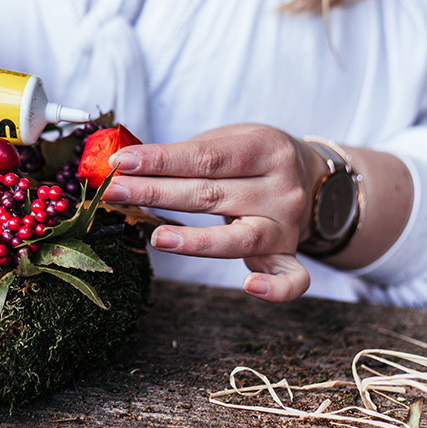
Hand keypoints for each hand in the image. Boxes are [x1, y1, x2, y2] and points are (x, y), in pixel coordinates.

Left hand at [100, 124, 318, 302]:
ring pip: (241, 238)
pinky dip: (276, 288)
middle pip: (212, 195)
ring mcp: (288, 226)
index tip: (121, 163)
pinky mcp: (290, 256)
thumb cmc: (252, 157)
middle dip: (156, 193)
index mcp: (267, 148)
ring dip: (196, 241)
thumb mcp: (227, 139)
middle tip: (114, 193)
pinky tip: (251, 288)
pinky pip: (292, 278)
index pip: (205, 156)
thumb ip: (185, 155)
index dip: (160, 160)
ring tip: (156, 238)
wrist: (311, 178)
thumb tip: (125, 167)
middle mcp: (282, 189)